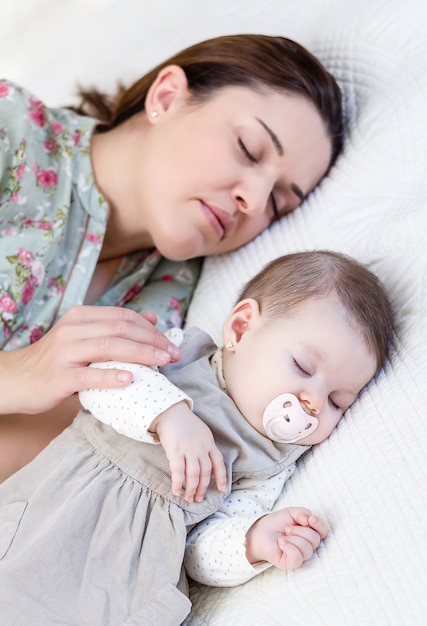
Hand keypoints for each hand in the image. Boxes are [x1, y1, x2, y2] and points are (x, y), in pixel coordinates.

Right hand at [0, 306, 180, 414]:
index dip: (152, 329)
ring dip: (141, 354)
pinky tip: (130, 379)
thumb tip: (152, 317)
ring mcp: (64, 352)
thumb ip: (116, 327)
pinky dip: (111, 376)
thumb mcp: (84, 337)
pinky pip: (89, 376)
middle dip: (153, 341)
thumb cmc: (56, 360)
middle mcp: (73, 329)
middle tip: (174, 355)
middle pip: (121, 328)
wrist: (16, 379)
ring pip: (109, 347)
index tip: (171, 344)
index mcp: (81, 316)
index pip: (124, 316)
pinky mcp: (59, 377)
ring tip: (163, 363)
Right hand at [151, 402, 226, 502]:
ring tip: (188, 498)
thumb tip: (206, 462)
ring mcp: (188, 449)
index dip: (221, 477)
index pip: (219, 462)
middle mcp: (200, 447)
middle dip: (202, 488)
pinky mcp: (175, 450)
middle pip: (205, 472)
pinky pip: (178, 471)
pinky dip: (178, 483)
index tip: (222, 489)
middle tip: (198, 498)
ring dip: (191, 489)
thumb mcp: (201, 432)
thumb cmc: (185, 423)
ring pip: (193, 474)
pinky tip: (176, 491)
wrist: (170, 412)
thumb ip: (205, 446)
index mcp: (208, 443)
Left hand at [245, 507, 327, 569]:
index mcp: (310, 532)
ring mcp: (300, 556)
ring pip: (307, 549)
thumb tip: (310, 520)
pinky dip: (288, 547)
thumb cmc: (277, 523)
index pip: (323, 531)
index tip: (310, 519)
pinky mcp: (291, 564)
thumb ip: (303, 512)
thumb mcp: (291, 512)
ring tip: (283, 536)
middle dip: (300, 531)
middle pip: (315, 540)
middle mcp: (308, 545)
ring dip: (293, 539)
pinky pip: (297, 558)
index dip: (319, 525)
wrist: (261, 531)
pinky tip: (281, 543)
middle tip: (287, 529)